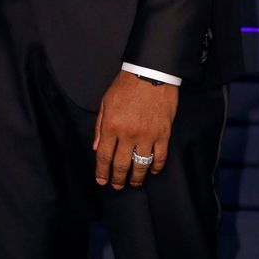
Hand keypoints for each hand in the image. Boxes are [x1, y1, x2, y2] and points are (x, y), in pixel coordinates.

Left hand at [92, 70, 178, 189]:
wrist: (150, 73)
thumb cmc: (126, 85)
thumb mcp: (105, 102)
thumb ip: (99, 126)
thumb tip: (95, 147)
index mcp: (111, 126)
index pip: (103, 156)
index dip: (102, 172)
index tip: (102, 180)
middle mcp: (128, 134)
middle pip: (121, 165)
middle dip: (117, 179)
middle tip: (117, 185)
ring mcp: (147, 135)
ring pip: (141, 165)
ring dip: (136, 177)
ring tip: (133, 183)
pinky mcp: (163, 134)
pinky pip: (160, 157)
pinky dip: (156, 166)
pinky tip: (152, 170)